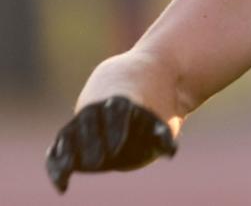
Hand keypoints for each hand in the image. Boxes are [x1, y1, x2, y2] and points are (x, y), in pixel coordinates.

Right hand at [45, 96, 176, 193]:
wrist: (125, 86)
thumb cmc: (145, 113)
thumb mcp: (156, 121)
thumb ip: (161, 134)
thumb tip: (171, 151)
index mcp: (121, 101)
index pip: (116, 112)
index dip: (116, 129)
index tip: (117, 148)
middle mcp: (96, 109)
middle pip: (90, 122)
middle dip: (91, 142)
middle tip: (97, 163)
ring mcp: (79, 123)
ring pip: (68, 134)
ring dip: (66, 153)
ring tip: (67, 174)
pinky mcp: (68, 138)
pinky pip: (57, 149)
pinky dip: (56, 165)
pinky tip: (63, 186)